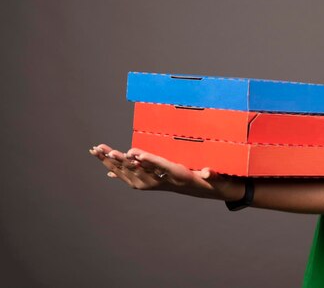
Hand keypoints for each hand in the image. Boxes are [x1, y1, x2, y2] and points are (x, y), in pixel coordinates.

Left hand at [89, 144, 244, 200]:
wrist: (196, 189)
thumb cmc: (205, 179)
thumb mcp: (211, 177)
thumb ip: (211, 175)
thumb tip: (209, 173)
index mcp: (175, 175)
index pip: (159, 166)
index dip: (146, 160)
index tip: (133, 153)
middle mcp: (158, 181)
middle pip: (138, 169)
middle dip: (122, 159)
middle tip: (108, 150)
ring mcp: (149, 182)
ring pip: (127, 171)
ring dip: (111, 160)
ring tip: (96, 149)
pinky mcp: (144, 180)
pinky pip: (126, 174)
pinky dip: (114, 166)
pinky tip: (103, 161)